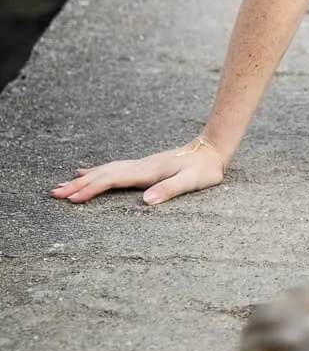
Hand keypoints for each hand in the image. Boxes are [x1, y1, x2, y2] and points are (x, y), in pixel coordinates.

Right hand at [50, 136, 225, 206]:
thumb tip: (145, 202)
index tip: (72, 198)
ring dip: (84, 179)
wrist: (212, 149)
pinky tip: (87, 172)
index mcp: (146, 171)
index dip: (91, 189)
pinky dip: (97, 172)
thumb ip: (169, 189)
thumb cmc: (204, 169)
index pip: (112, 180)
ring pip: (106, 171)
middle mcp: (139, 166)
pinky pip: (114, 169)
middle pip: (103, 174)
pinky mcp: (143, 167)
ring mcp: (140, 165)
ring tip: (63, 186)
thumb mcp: (191, 181)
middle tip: (55, 194)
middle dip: (78, 185)